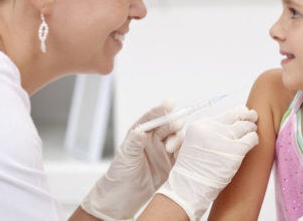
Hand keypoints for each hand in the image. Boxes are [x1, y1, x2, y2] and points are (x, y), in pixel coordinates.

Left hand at [81, 100, 183, 220]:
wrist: (122, 199)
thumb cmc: (119, 175)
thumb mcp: (125, 158)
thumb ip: (133, 143)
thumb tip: (140, 131)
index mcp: (140, 134)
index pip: (152, 118)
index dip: (161, 110)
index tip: (169, 103)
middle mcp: (153, 141)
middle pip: (167, 126)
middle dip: (172, 123)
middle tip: (174, 126)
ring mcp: (163, 152)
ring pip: (177, 139)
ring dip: (177, 139)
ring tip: (170, 147)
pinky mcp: (171, 165)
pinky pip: (182, 155)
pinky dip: (184, 152)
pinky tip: (182, 155)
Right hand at [156, 106, 258, 220]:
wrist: (190, 187)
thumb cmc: (194, 170)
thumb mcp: (194, 143)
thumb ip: (209, 133)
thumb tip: (230, 124)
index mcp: (200, 126)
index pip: (224, 114)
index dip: (236, 112)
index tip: (242, 112)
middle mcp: (212, 129)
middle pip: (236, 116)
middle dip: (247, 115)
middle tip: (253, 116)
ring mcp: (224, 139)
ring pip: (245, 126)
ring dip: (251, 127)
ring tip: (252, 130)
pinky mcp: (235, 150)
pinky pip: (251, 138)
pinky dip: (254, 139)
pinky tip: (253, 141)